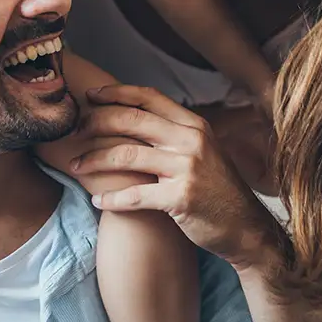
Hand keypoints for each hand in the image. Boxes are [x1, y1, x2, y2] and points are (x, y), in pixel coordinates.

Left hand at [70, 84, 282, 269]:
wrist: (245, 228)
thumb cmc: (215, 189)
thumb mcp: (202, 150)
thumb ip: (172, 132)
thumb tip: (130, 115)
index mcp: (194, 124)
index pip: (149, 97)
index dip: (116, 93)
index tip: (90, 95)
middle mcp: (191, 140)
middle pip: (132, 120)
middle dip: (97, 122)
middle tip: (75, 132)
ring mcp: (187, 168)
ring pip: (126, 155)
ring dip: (94, 160)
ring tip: (76, 166)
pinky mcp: (181, 198)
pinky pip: (135, 195)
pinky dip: (112, 199)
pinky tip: (98, 201)